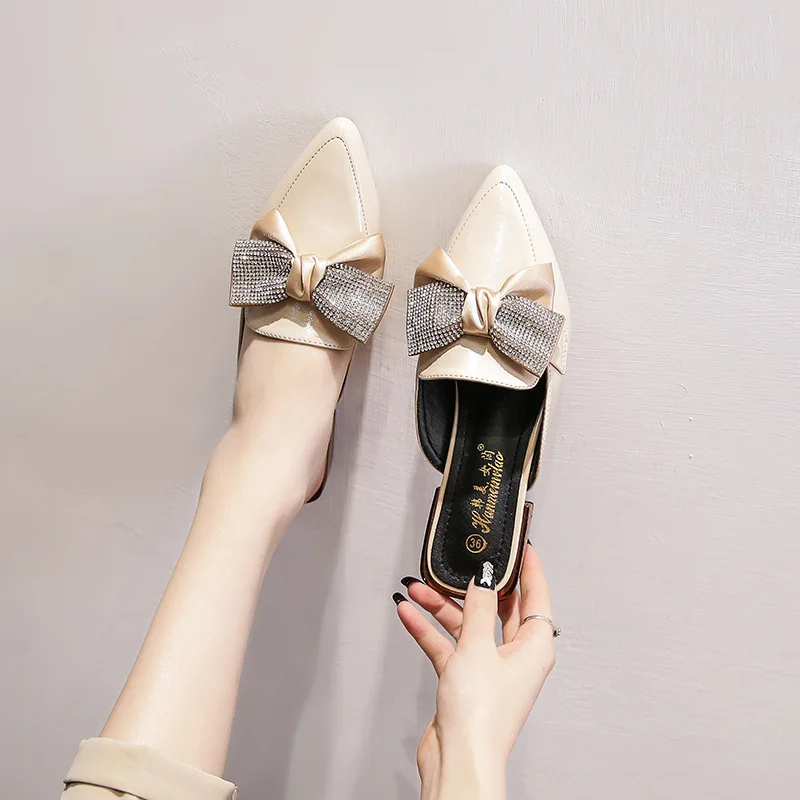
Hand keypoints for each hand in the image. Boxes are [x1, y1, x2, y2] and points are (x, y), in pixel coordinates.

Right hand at [395, 545, 556, 799]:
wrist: (458, 758)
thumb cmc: (480, 716)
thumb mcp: (478, 648)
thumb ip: (480, 608)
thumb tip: (484, 579)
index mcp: (534, 648)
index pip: (537, 597)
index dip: (530, 570)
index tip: (523, 547)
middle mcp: (515, 657)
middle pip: (497, 609)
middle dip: (473, 587)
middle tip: (461, 563)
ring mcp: (489, 669)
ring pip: (468, 626)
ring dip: (442, 607)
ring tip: (419, 588)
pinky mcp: (465, 681)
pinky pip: (448, 646)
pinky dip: (430, 630)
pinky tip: (410, 614)